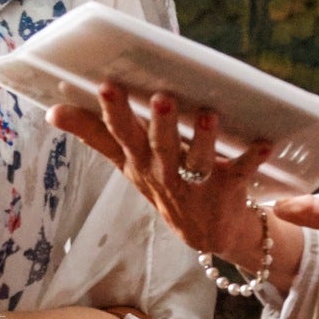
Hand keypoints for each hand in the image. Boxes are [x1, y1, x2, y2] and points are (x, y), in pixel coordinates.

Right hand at [50, 85, 277, 269]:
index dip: (112, 112)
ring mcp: (196, 185)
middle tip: (161, 98)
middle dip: (160, 124)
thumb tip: (53, 111)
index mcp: (138, 161)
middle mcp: (164, 173)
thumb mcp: (125, 163)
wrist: (207, 232)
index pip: (120, 135)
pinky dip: (254, 158)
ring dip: (205, 140)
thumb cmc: (163, 182)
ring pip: (198, 162)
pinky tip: (265, 142)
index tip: (107, 86)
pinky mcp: (228, 190)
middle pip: (160, 147)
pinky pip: (242, 173)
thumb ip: (93, 134)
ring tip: (209, 116)